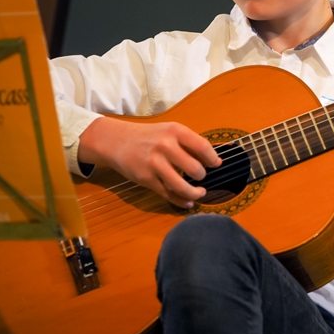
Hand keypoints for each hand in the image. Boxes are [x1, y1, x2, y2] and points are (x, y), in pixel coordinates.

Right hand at [78, 117, 221, 207]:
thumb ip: (190, 144)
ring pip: (182, 186)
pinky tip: (188, 202)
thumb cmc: (149, 137)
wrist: (117, 141)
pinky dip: (181, 201)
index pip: (202, 147)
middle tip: (201, 177)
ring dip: (195, 193)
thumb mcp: (169, 132)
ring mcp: (154, 164)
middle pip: (195, 169)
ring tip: (200, 193)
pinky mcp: (146, 179)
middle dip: (202, 176)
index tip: (215, 164)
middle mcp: (165, 146)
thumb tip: (215, 161)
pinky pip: (168, 194)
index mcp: (175, 131)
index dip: (212, 159)